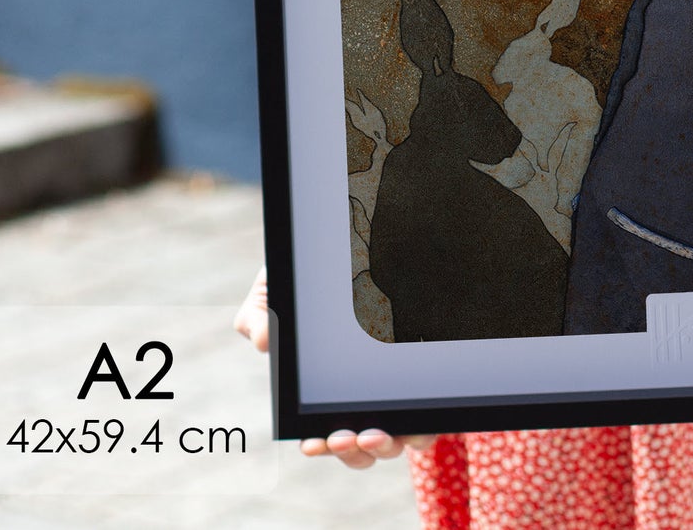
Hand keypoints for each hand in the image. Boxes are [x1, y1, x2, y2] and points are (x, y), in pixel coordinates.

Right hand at [234, 266, 437, 465]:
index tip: (312, 443)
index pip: (330, 434)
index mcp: (332, 389)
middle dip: (354, 452)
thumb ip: (258, 315)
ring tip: (372, 433)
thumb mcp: (275, 289)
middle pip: (368, 446)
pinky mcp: (430, 371)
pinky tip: (412, 420)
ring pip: (402, 437)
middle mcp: (369, 394)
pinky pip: (434, 411)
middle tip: (343, 436)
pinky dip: (423, 426)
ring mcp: (401, 386)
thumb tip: (263, 342)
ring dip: (385, 446)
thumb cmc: (308, 271)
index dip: (324, 446)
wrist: (351, 241)